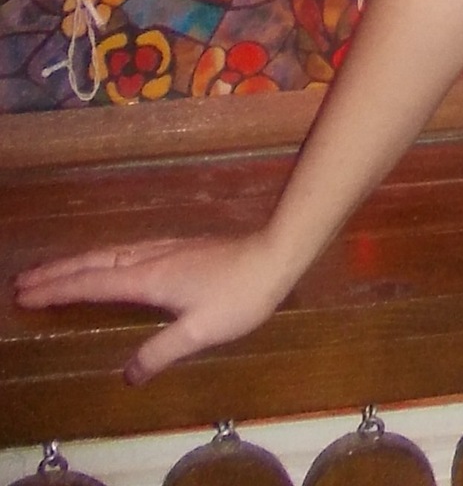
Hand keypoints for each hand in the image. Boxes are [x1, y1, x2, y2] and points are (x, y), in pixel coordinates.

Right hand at [12, 234, 288, 383]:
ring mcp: (166, 250)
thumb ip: (160, 352)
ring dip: (78, 262)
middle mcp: (151, 259)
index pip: (93, 284)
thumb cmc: (240, 296)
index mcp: (149, 278)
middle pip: (95, 263)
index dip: (58, 290)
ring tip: (52, 271)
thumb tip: (128, 374)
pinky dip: (103, 258)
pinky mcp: (179, 249)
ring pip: (110, 253)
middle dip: (57, 272)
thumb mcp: (200, 332)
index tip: (25, 294)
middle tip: (22, 281)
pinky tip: (108, 262)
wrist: (275, 254)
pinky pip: (126, 251)